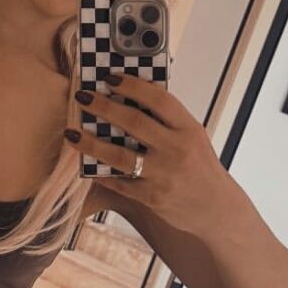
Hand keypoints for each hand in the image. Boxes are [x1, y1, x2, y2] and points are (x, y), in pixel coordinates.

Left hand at [65, 73, 230, 236]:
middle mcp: (176, 150)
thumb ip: (167, 121)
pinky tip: (86, 163)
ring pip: (119, 155)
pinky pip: (118, 181)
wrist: (215, 209)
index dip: (132, 86)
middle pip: (133, 123)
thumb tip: (128, 99)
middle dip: (103, 107)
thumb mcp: (192, 138)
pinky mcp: (151, 197)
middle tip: (82, 97)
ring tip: (71, 132)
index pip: (159, 99)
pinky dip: (100, 172)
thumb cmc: (199, 167)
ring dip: (90, 143)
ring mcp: (163, 175)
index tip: (110, 77)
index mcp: (188, 129)